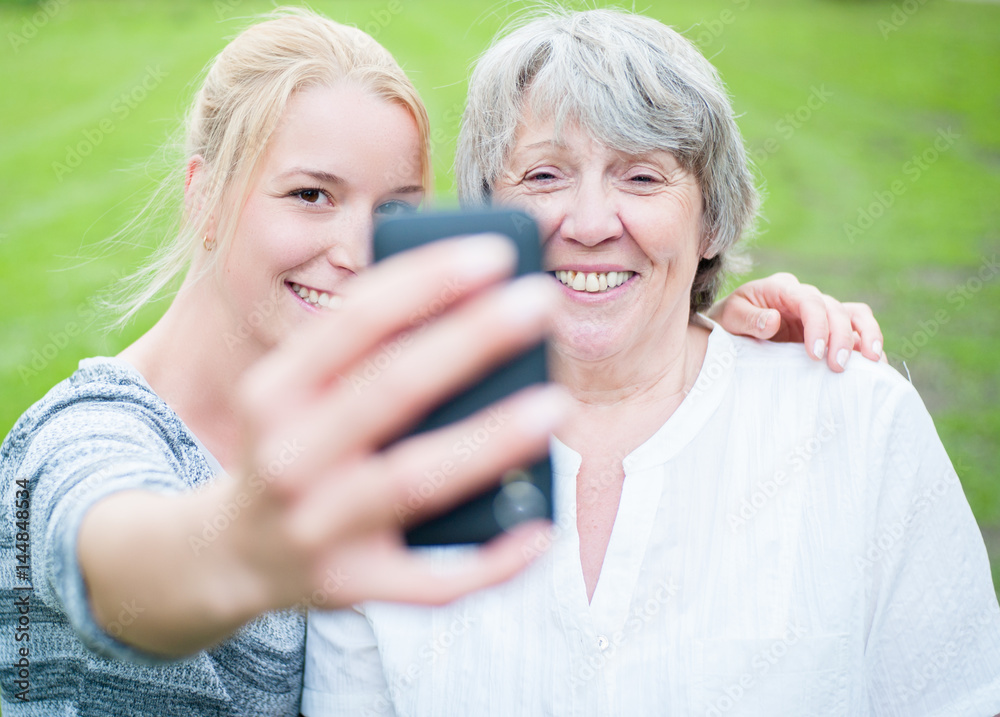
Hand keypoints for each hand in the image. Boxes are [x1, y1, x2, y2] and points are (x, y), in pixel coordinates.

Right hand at [228, 233, 566, 611]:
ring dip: (490, 441)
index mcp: (275, 390)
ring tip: (555, 405)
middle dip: (472, 339)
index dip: (429, 281)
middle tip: (541, 302)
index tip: (497, 254)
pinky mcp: (350, 586)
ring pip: (416, 480)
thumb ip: (362, 350)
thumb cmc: (293, 446)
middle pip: (393, 389)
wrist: (232, 552)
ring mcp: (317, 527)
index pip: (355, 320)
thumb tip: (473, 306)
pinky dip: (492, 562)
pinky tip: (540, 530)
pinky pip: (432, 584)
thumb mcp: (296, 389)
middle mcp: (288, 456)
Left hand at [707, 272, 884, 372]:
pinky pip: (857, 330)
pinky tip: (875, 366)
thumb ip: (749, 319)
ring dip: (866, 335)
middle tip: (837, 366)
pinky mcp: (828, 329)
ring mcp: (820, 312)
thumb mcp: (729, 318)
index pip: (809, 300)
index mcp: (781, 289)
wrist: (727, 331)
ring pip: (854, 314)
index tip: (815, 353)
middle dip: (841, 337)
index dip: (817, 325)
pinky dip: (868, 345)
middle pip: (835, 309)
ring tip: (872, 362)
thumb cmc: (727, 323)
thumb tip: (773, 320)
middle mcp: (805, 296)